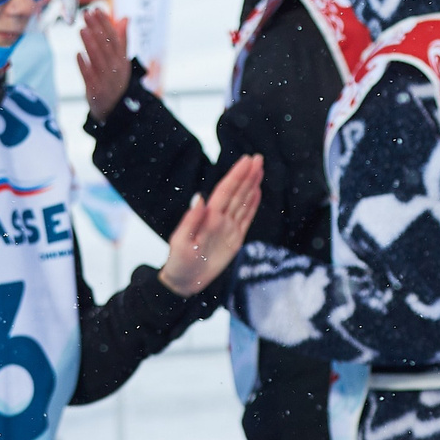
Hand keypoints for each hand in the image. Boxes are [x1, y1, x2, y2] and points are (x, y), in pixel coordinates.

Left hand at [78, 11, 134, 117]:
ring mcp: (106, 80)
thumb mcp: (121, 60)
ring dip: (90, 45)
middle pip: (106, 46)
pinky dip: (84, 66)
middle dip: (96, 29)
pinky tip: (78, 54)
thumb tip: (125, 17)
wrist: (114, 109)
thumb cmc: (115, 79)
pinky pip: (89, 77)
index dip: (106, 23)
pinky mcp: (95, 91)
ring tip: (82, 30)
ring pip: (98, 60)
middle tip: (86, 14)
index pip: (114, 37)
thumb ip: (122, 39)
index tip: (97, 9)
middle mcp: (115, 68)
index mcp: (121, 59)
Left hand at [159, 155, 263, 295]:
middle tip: (258, 158)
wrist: (184, 281)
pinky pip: (246, 218)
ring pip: (243, 202)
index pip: (226, 191)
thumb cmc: (179, 262)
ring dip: (252, 185)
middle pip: (237, 192)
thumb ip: (191, 220)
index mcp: (208, 217)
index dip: (236, 175)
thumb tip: (199, 198)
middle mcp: (220, 219)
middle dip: (247, 175)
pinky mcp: (234, 239)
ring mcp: (228, 228)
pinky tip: (257, 192)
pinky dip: (253, 205)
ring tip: (260, 170)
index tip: (247, 161)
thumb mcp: (181, 242)